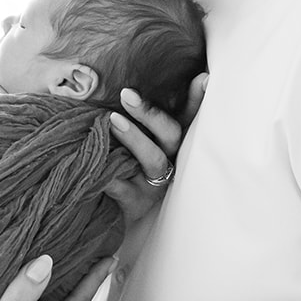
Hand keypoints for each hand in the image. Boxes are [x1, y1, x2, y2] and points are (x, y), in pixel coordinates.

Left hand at [104, 75, 206, 224]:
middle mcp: (173, 162)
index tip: (203, 78)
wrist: (128, 222)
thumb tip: (130, 86)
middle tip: (127, 95)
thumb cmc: (132, 168)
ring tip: (112, 119)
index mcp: (177, 144)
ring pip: (154, 159)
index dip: (197, 99)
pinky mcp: (136, 203)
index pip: (191, 117)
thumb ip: (141, 119)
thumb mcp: (141, 143)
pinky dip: (110, 175)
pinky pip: (123, 188)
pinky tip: (97, 162)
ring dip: (135, 138)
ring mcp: (156, 184)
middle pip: (171, 134)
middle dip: (151, 114)